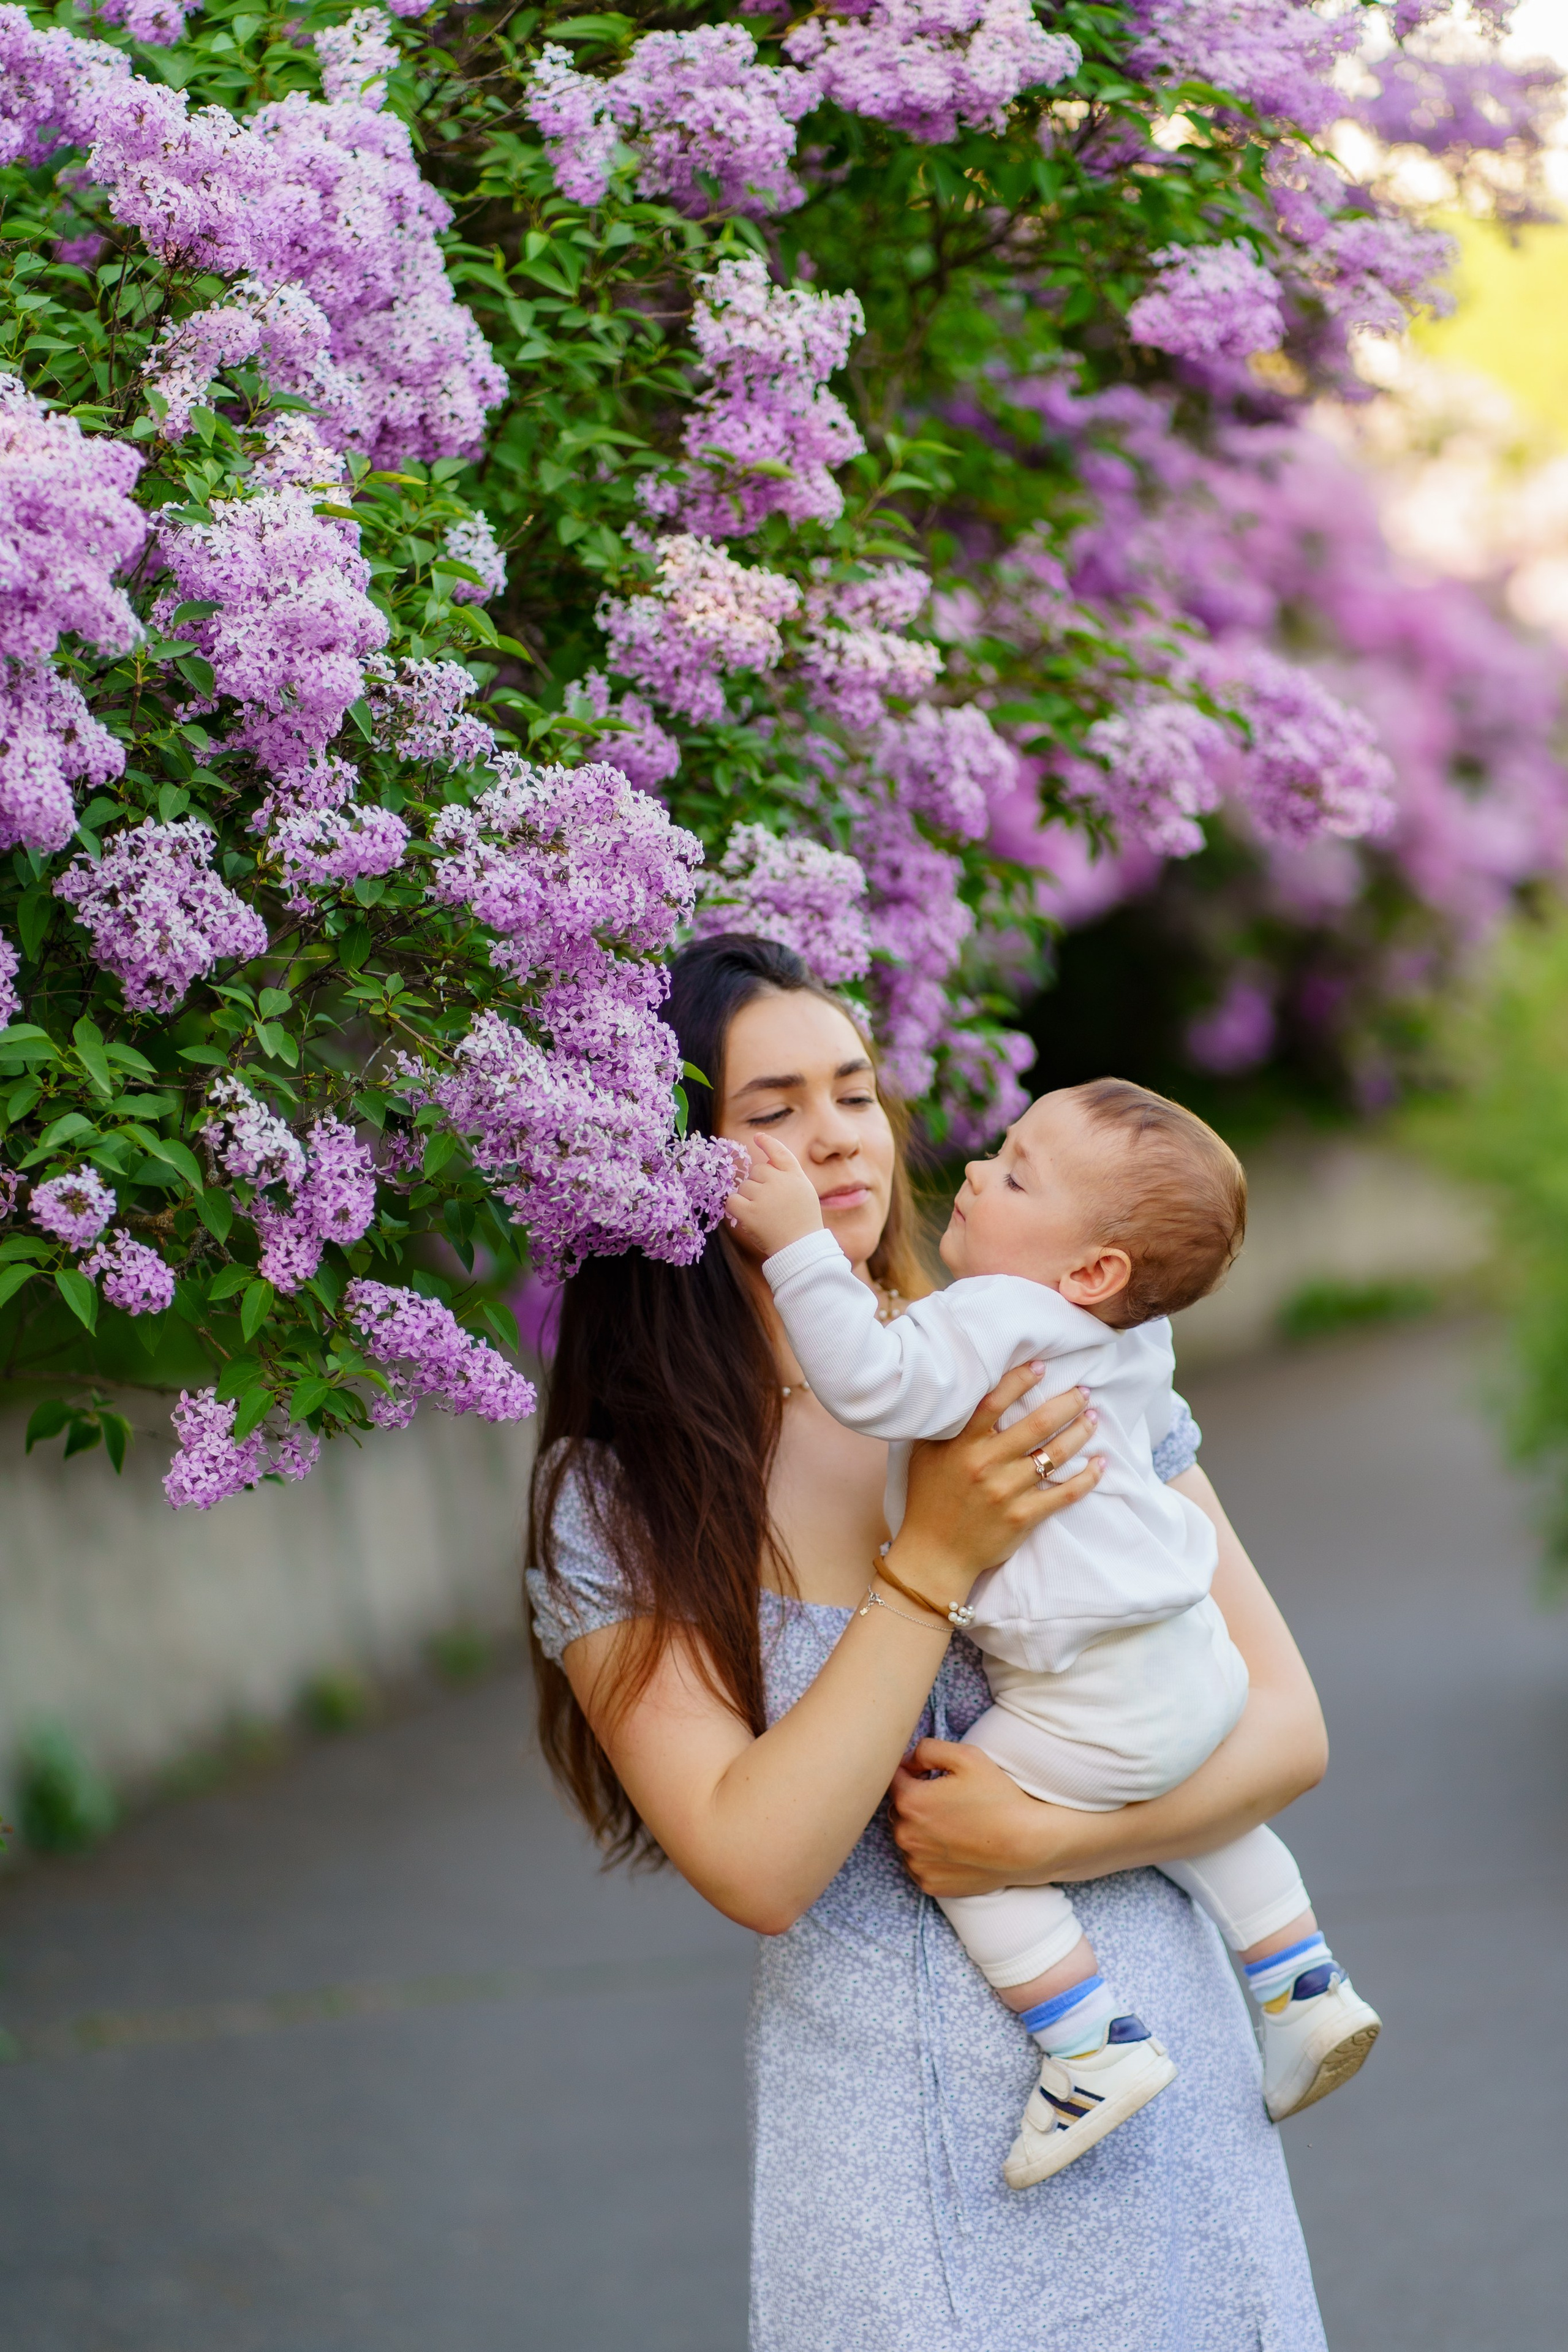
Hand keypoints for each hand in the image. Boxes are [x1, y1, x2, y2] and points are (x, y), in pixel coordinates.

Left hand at [725, 1130, 824, 1257]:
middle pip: (757, 1171)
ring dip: (749, 1198)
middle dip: (759, 1184)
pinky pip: (732, 1200)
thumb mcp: (804, 1193)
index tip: (758, 1137)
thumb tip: (764, 1164)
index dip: (768, 1143)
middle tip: (772, 1206)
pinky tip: (747, 1217)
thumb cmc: (802, 1222)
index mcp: (795, 1176)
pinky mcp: (749, 1211)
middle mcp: (780, 1181)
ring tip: (765, 1216)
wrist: (801, 1248)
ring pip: (745, 1186)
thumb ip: (788, 1176)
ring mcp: (764, 1196)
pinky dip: (736, 1207)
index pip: (780, 1152)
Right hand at [882, 1365, 1103, 1611]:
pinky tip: (1099, 1463)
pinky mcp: (1023, 1518)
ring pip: (1055, 1456)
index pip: (994, 1402)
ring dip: (1080, 1433)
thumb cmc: (929, 1498)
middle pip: (1037, 1425)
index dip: (1020, 1380)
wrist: (934, 1553)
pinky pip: (1064, 1494)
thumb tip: (965, 1391)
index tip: (1042, 1366)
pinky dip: (1087, 1478)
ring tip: (1092, 1419)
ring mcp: (1007, 1493)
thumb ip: (947, 1425)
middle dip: (1066, 1403)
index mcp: (962, 1446)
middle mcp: (986, 1465)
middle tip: (1083, 1392)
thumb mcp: (926, 1455)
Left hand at [890, 1741, 1096, 1896]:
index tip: (931, 1775)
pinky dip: (930, 1856)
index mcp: (910, 1801)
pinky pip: (919, 1864)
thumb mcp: (967, 1756)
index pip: (892, 1778)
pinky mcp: (929, 1884)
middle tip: (947, 1801)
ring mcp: (916, 1863)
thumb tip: (908, 1760)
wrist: (1027, 1844)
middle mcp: (905, 1835)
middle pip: (898, 1810)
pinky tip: (955, 1847)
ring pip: (907, 1838)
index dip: (912, 1773)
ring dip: (920, 1830)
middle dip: (915, 1802)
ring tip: (954, 1825)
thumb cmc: (998, 1797)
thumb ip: (927, 1749)